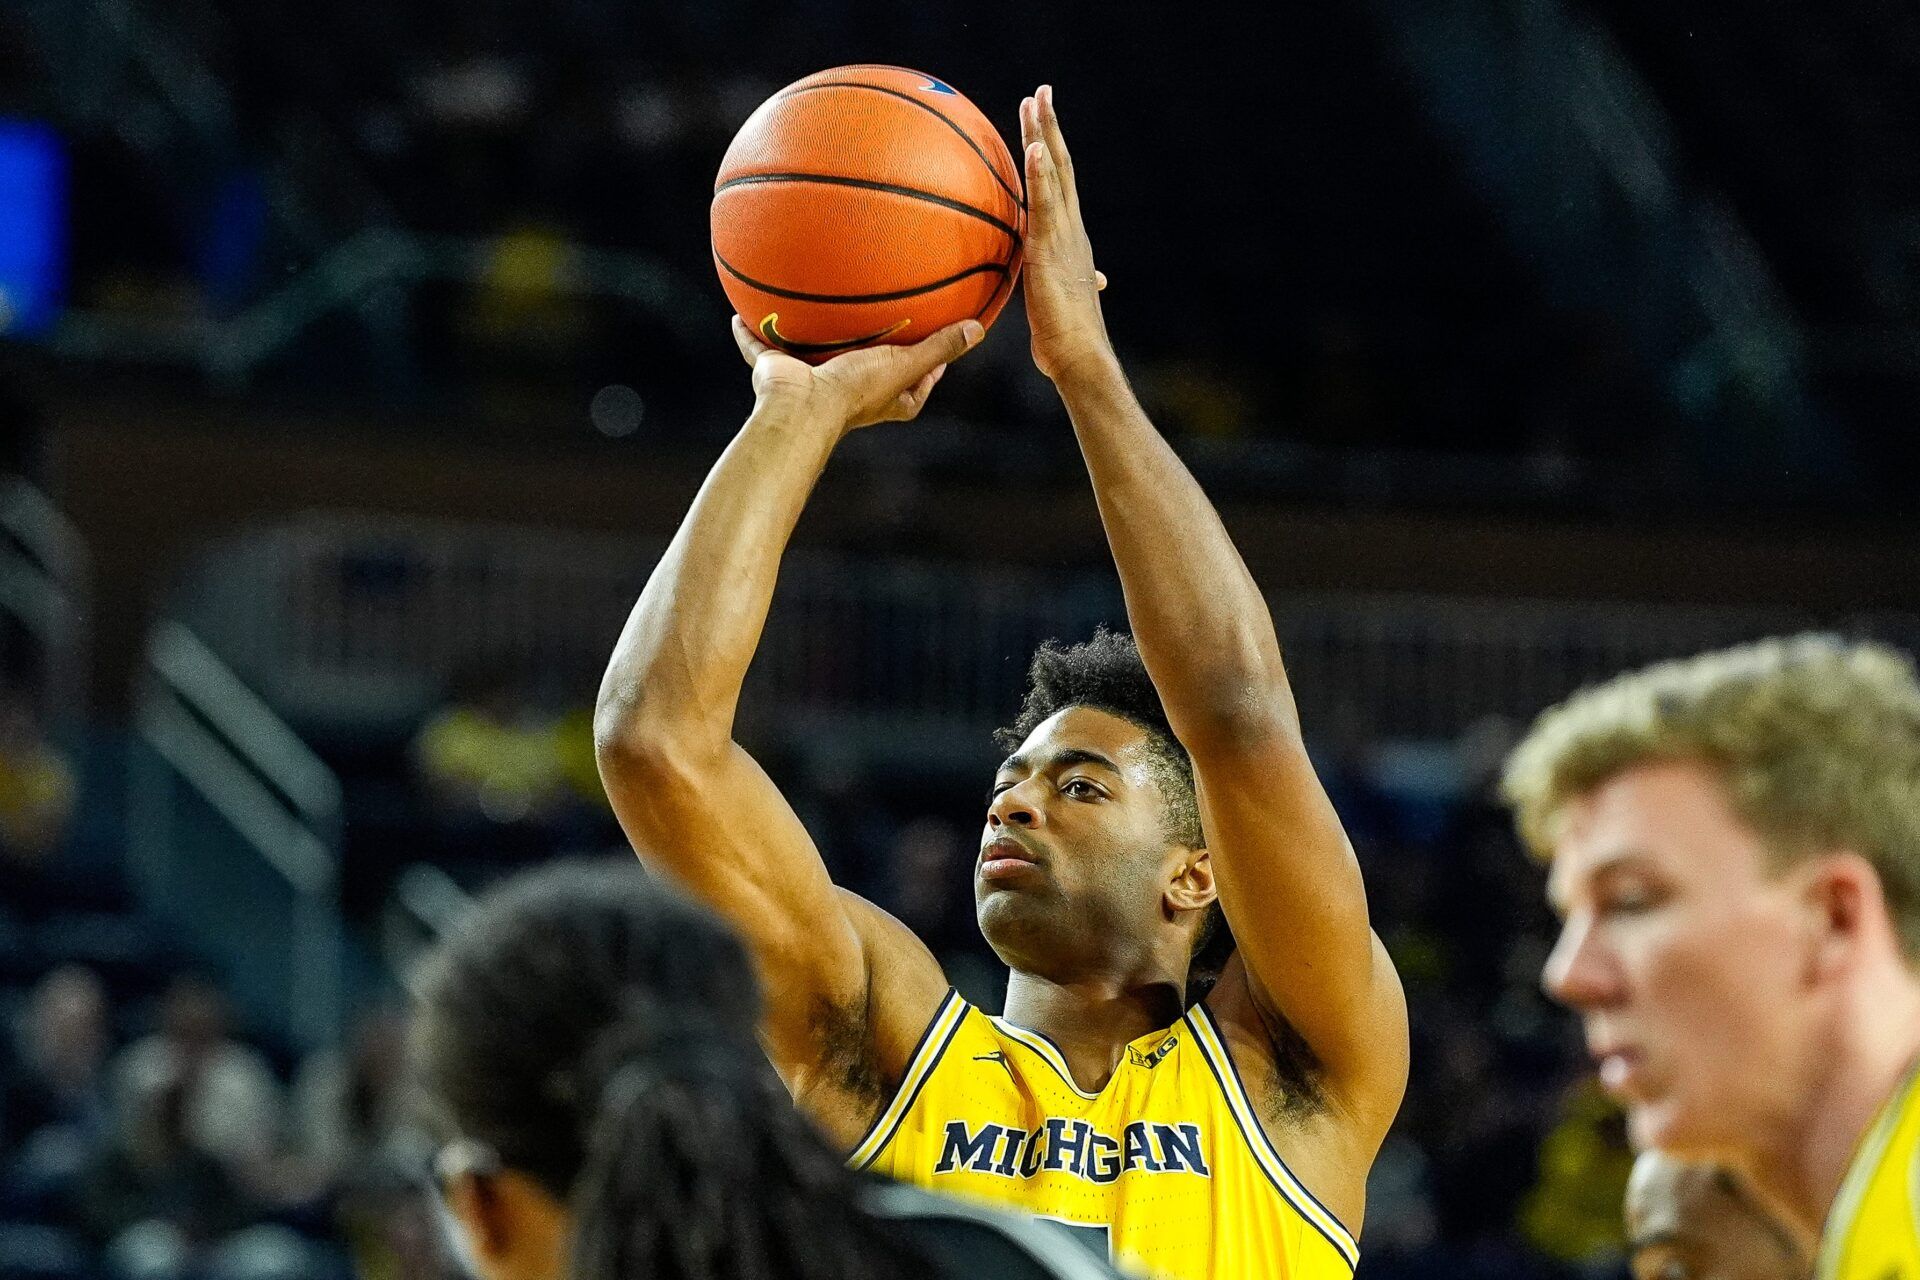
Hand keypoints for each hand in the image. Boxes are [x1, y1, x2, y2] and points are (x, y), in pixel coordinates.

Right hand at [731, 315, 982, 434]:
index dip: (930, 369)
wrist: (802, 407)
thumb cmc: (856, 391)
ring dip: (815, 339)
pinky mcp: (777, 372)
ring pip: (816, 356)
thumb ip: (940, 347)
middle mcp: (850, 393)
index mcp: (885, 399)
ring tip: (815, 310)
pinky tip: (739, 313)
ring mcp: (812, 382)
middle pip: (869, 370)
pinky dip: (749, 334)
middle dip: (875, 351)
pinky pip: (761, 348)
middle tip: (884, 324)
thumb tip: (978, 329)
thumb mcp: (905, 363)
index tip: (939, 346)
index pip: (917, 384)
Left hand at [1021, 84, 1112, 383]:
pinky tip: (1035, 148)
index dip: (1054, 152)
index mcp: (1070, 240)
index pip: (1061, 186)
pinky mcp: (1050, 250)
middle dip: (1051, 128)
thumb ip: (1062, 283)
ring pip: (1055, 176)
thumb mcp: (1059, 302)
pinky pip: (1044, 205)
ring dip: (1045, 136)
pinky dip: (1040, 174)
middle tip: (1042, 92)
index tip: (1043, 123)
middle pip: (1062, 167)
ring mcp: (1064, 237)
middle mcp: (1071, 230)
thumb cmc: (1066, 340)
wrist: (1080, 358)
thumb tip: (1086, 282)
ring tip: (1035, 101)